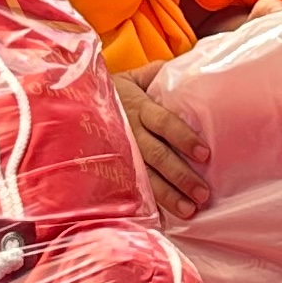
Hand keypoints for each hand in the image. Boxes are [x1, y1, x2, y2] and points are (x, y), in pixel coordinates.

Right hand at [113, 62, 215, 216]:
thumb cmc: (118, 90)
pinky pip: (131, 187)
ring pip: (145, 176)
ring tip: (190, 209)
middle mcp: (129, 132)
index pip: (164, 123)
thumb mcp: (137, 77)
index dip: (184, 138)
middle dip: (180, 176)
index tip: (204, 154)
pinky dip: (149, 203)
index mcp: (138, 107)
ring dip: (169, 195)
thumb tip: (195, 65)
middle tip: (203, 192)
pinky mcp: (113, 168)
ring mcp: (120, 153)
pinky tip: (165, 217)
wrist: (77, 101)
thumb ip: (162, 74)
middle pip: (157, 156)